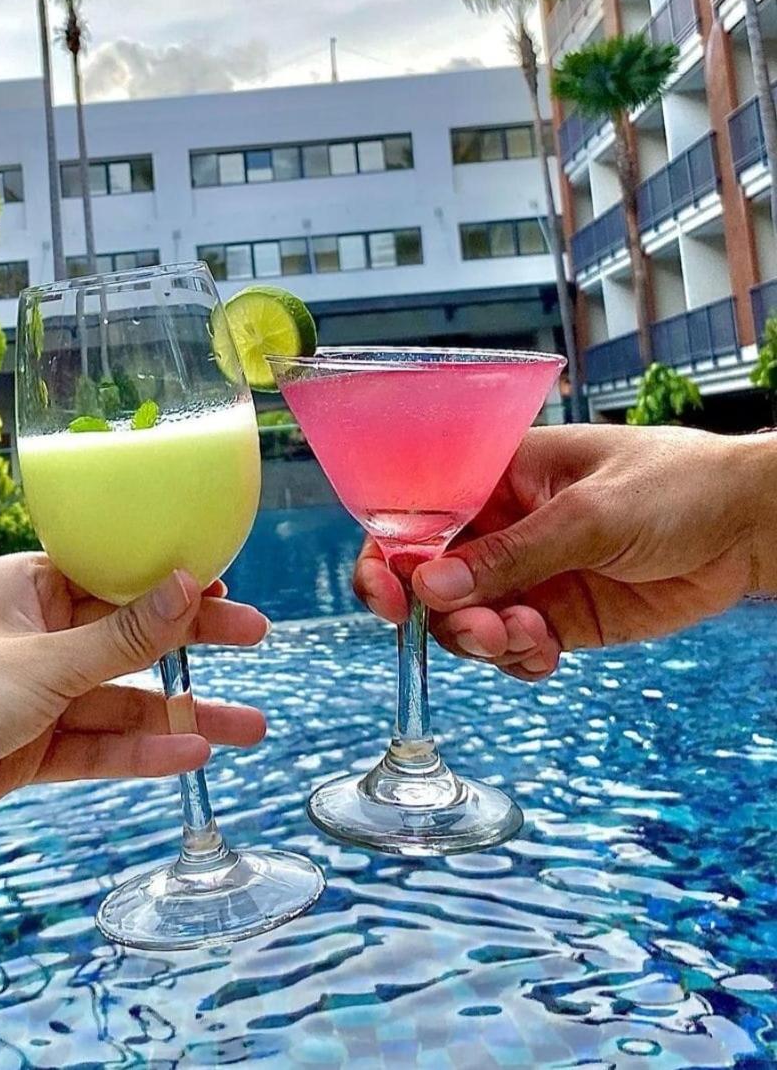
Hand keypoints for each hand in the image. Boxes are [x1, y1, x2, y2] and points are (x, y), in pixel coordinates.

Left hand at [0, 554, 267, 851]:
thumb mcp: (43, 664)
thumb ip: (122, 637)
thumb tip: (188, 583)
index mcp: (30, 587)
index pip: (116, 575)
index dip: (171, 580)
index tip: (225, 584)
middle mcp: (37, 635)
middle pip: (129, 635)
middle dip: (191, 642)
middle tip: (256, 638)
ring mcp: (35, 695)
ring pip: (121, 699)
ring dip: (180, 712)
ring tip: (248, 727)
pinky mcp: (30, 748)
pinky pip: (97, 744)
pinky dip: (140, 752)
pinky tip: (191, 756)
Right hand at [353, 425, 776, 681]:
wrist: (749, 528)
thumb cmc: (675, 485)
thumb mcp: (589, 513)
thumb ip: (511, 554)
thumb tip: (431, 588)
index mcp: (495, 474)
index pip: (418, 511)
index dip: (391, 553)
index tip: (391, 595)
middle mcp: (501, 525)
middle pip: (431, 577)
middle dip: (440, 611)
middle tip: (477, 627)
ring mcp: (527, 574)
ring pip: (467, 620)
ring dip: (482, 639)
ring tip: (526, 637)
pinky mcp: (558, 617)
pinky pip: (512, 648)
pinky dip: (517, 659)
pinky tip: (545, 651)